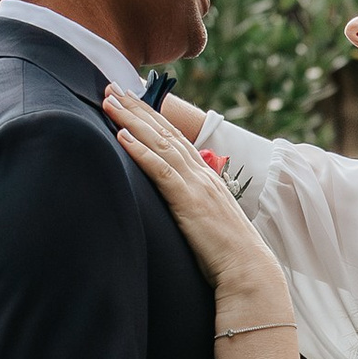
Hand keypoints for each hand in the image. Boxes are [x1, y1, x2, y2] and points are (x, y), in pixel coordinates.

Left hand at [104, 88, 286, 321]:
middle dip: (137, 107)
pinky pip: (160, 169)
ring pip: (160, 143)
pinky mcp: (189, 201)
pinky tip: (121, 135)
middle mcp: (203, 174)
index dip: (152, 116)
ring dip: (132, 120)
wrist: (248, 272)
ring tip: (109, 101)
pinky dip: (140, 150)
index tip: (131, 99)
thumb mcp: (210, 221)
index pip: (176, 138)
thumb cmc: (228, 255)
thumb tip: (179, 201)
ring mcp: (197, 185)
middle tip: (111, 86)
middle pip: (165, 131)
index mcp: (207, 177)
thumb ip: (195, 204)